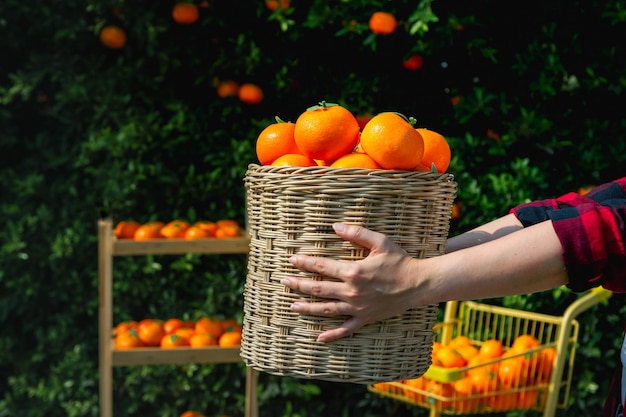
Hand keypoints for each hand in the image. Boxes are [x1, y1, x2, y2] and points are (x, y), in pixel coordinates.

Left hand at [281, 223, 418, 342]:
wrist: (419, 284)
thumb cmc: (399, 261)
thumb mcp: (380, 242)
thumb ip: (356, 232)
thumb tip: (335, 226)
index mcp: (353, 271)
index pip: (322, 266)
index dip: (305, 263)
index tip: (292, 260)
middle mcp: (352, 291)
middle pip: (318, 288)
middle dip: (299, 284)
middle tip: (285, 281)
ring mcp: (357, 307)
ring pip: (326, 309)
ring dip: (308, 307)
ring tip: (293, 305)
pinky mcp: (365, 318)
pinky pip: (346, 329)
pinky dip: (332, 335)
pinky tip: (319, 338)